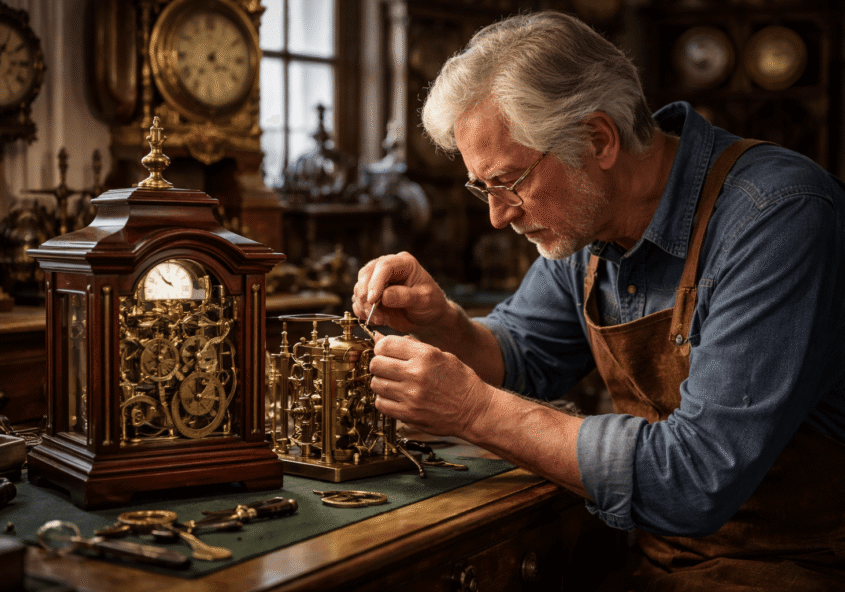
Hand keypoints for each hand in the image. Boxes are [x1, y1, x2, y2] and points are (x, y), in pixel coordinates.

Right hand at [352, 252, 451, 334]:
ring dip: (364, 306)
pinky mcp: (371, 294)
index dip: (375, 282)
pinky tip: (376, 320)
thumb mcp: (424, 300)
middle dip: (366, 295)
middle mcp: (388, 268)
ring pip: (359, 288)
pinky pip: (358, 301)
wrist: (428, 318)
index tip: (373, 300)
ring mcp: (377, 280)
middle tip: (373, 313)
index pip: (384, 266)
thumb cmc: (431, 304)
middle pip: (366, 274)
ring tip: (380, 319)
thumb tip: (384, 296)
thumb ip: (405, 296)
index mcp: (404, 263)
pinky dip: (362, 312)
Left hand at [368, 334, 489, 436]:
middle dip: (379, 365)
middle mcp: (416, 374)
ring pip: (376, 384)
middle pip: (376, 364)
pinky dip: (384, 400)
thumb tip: (381, 339)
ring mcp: (411, 396)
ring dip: (381, 382)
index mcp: (425, 356)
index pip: (385, 345)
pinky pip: (381, 404)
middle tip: (388, 368)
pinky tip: (395, 397)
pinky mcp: (408, 414)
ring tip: (393, 384)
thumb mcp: (441, 355)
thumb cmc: (460, 381)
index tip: (385, 352)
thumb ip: (411, 346)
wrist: (474, 410)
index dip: (381, 347)